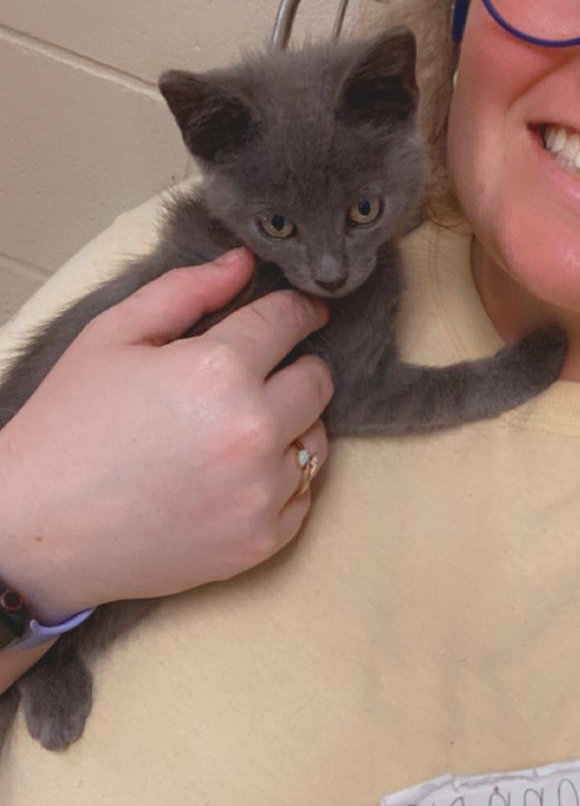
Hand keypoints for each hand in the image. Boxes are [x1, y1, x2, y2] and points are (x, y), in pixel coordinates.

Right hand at [0, 247, 331, 619]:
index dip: (297, 309)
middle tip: (257, 376)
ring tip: (234, 431)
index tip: (302, 310)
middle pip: (318, 380)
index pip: (289, 320)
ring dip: (291, 427)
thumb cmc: (67, 427)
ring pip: (317, 441)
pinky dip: (279, 482)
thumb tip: (243, 263)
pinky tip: (232, 476)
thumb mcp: (110, 337)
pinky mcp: (261, 542)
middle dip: (295, 367)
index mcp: (218, 370)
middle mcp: (254, 430)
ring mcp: (261, 492)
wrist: (35, 529)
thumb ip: (184, 292)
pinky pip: (303, 497)